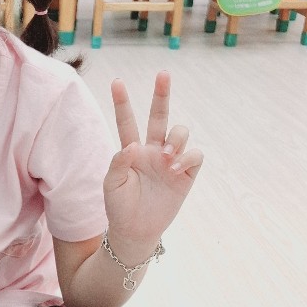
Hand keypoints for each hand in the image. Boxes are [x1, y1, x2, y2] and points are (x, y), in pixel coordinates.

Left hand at [104, 72, 202, 253]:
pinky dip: (186, 157)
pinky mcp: (186, 174)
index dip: (122, 102)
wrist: (135, 232)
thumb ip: (118, 162)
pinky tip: (174, 168)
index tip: (116, 81)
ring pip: (180, 132)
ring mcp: (170, 160)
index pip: (127, 121)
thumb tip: (134, 145)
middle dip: (162, 95)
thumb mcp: (111, 184)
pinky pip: (195, 155)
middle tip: (163, 74)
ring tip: (166, 156)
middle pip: (159, 116)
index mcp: (131, 150)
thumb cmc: (119, 207)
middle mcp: (152, 150)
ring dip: (175, 138)